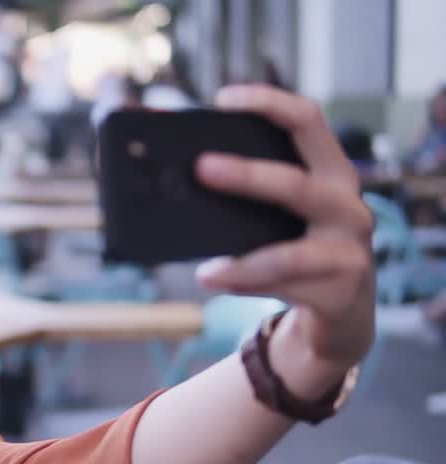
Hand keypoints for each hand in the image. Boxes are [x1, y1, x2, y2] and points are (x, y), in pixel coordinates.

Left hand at [193, 84, 375, 375]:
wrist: (342, 310)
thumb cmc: (299, 249)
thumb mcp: (278, 215)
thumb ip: (244, 194)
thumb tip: (170, 175)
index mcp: (331, 172)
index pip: (308, 122)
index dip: (269, 102)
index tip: (223, 98)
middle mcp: (347, 206)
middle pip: (296, 184)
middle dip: (246, 176)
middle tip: (200, 168)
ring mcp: (349, 250)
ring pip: (288, 254)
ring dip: (242, 262)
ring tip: (205, 269)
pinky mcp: (340, 291)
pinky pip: (284, 289)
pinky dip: (246, 286)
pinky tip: (216, 281)